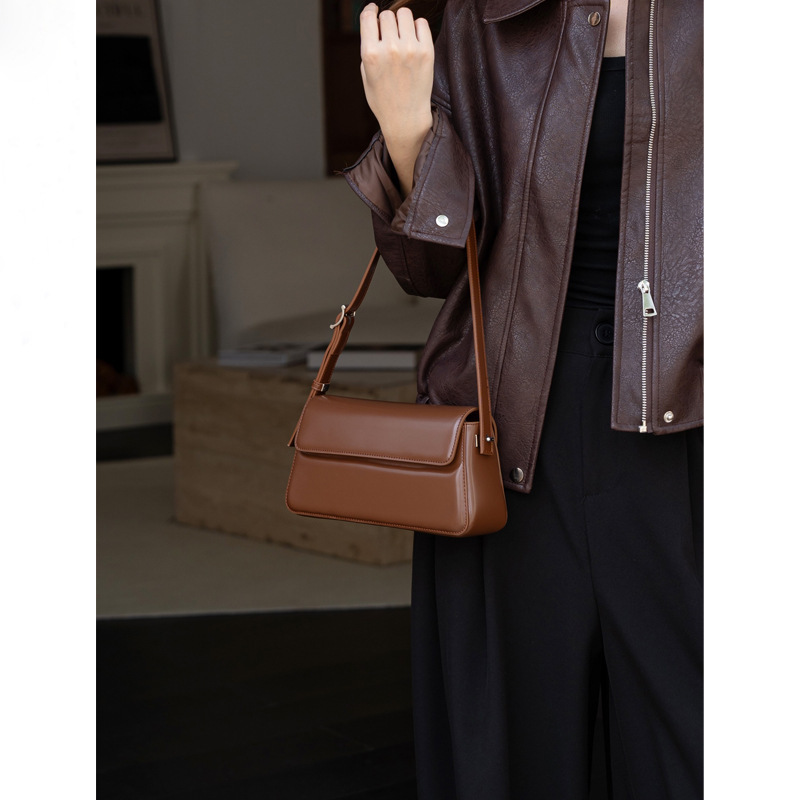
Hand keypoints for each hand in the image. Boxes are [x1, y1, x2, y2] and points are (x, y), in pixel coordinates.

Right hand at [358, 2, 433, 143]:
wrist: (405, 119)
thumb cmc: (383, 99)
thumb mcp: (366, 74)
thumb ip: (368, 48)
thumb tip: (376, 24)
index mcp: (370, 54)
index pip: (368, 16)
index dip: (371, 10)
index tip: (374, 11)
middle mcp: (390, 49)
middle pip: (387, 15)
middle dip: (387, 22)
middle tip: (390, 36)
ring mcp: (410, 50)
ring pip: (405, 14)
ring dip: (402, 22)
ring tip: (403, 36)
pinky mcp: (427, 52)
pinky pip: (422, 23)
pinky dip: (417, 28)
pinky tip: (414, 40)